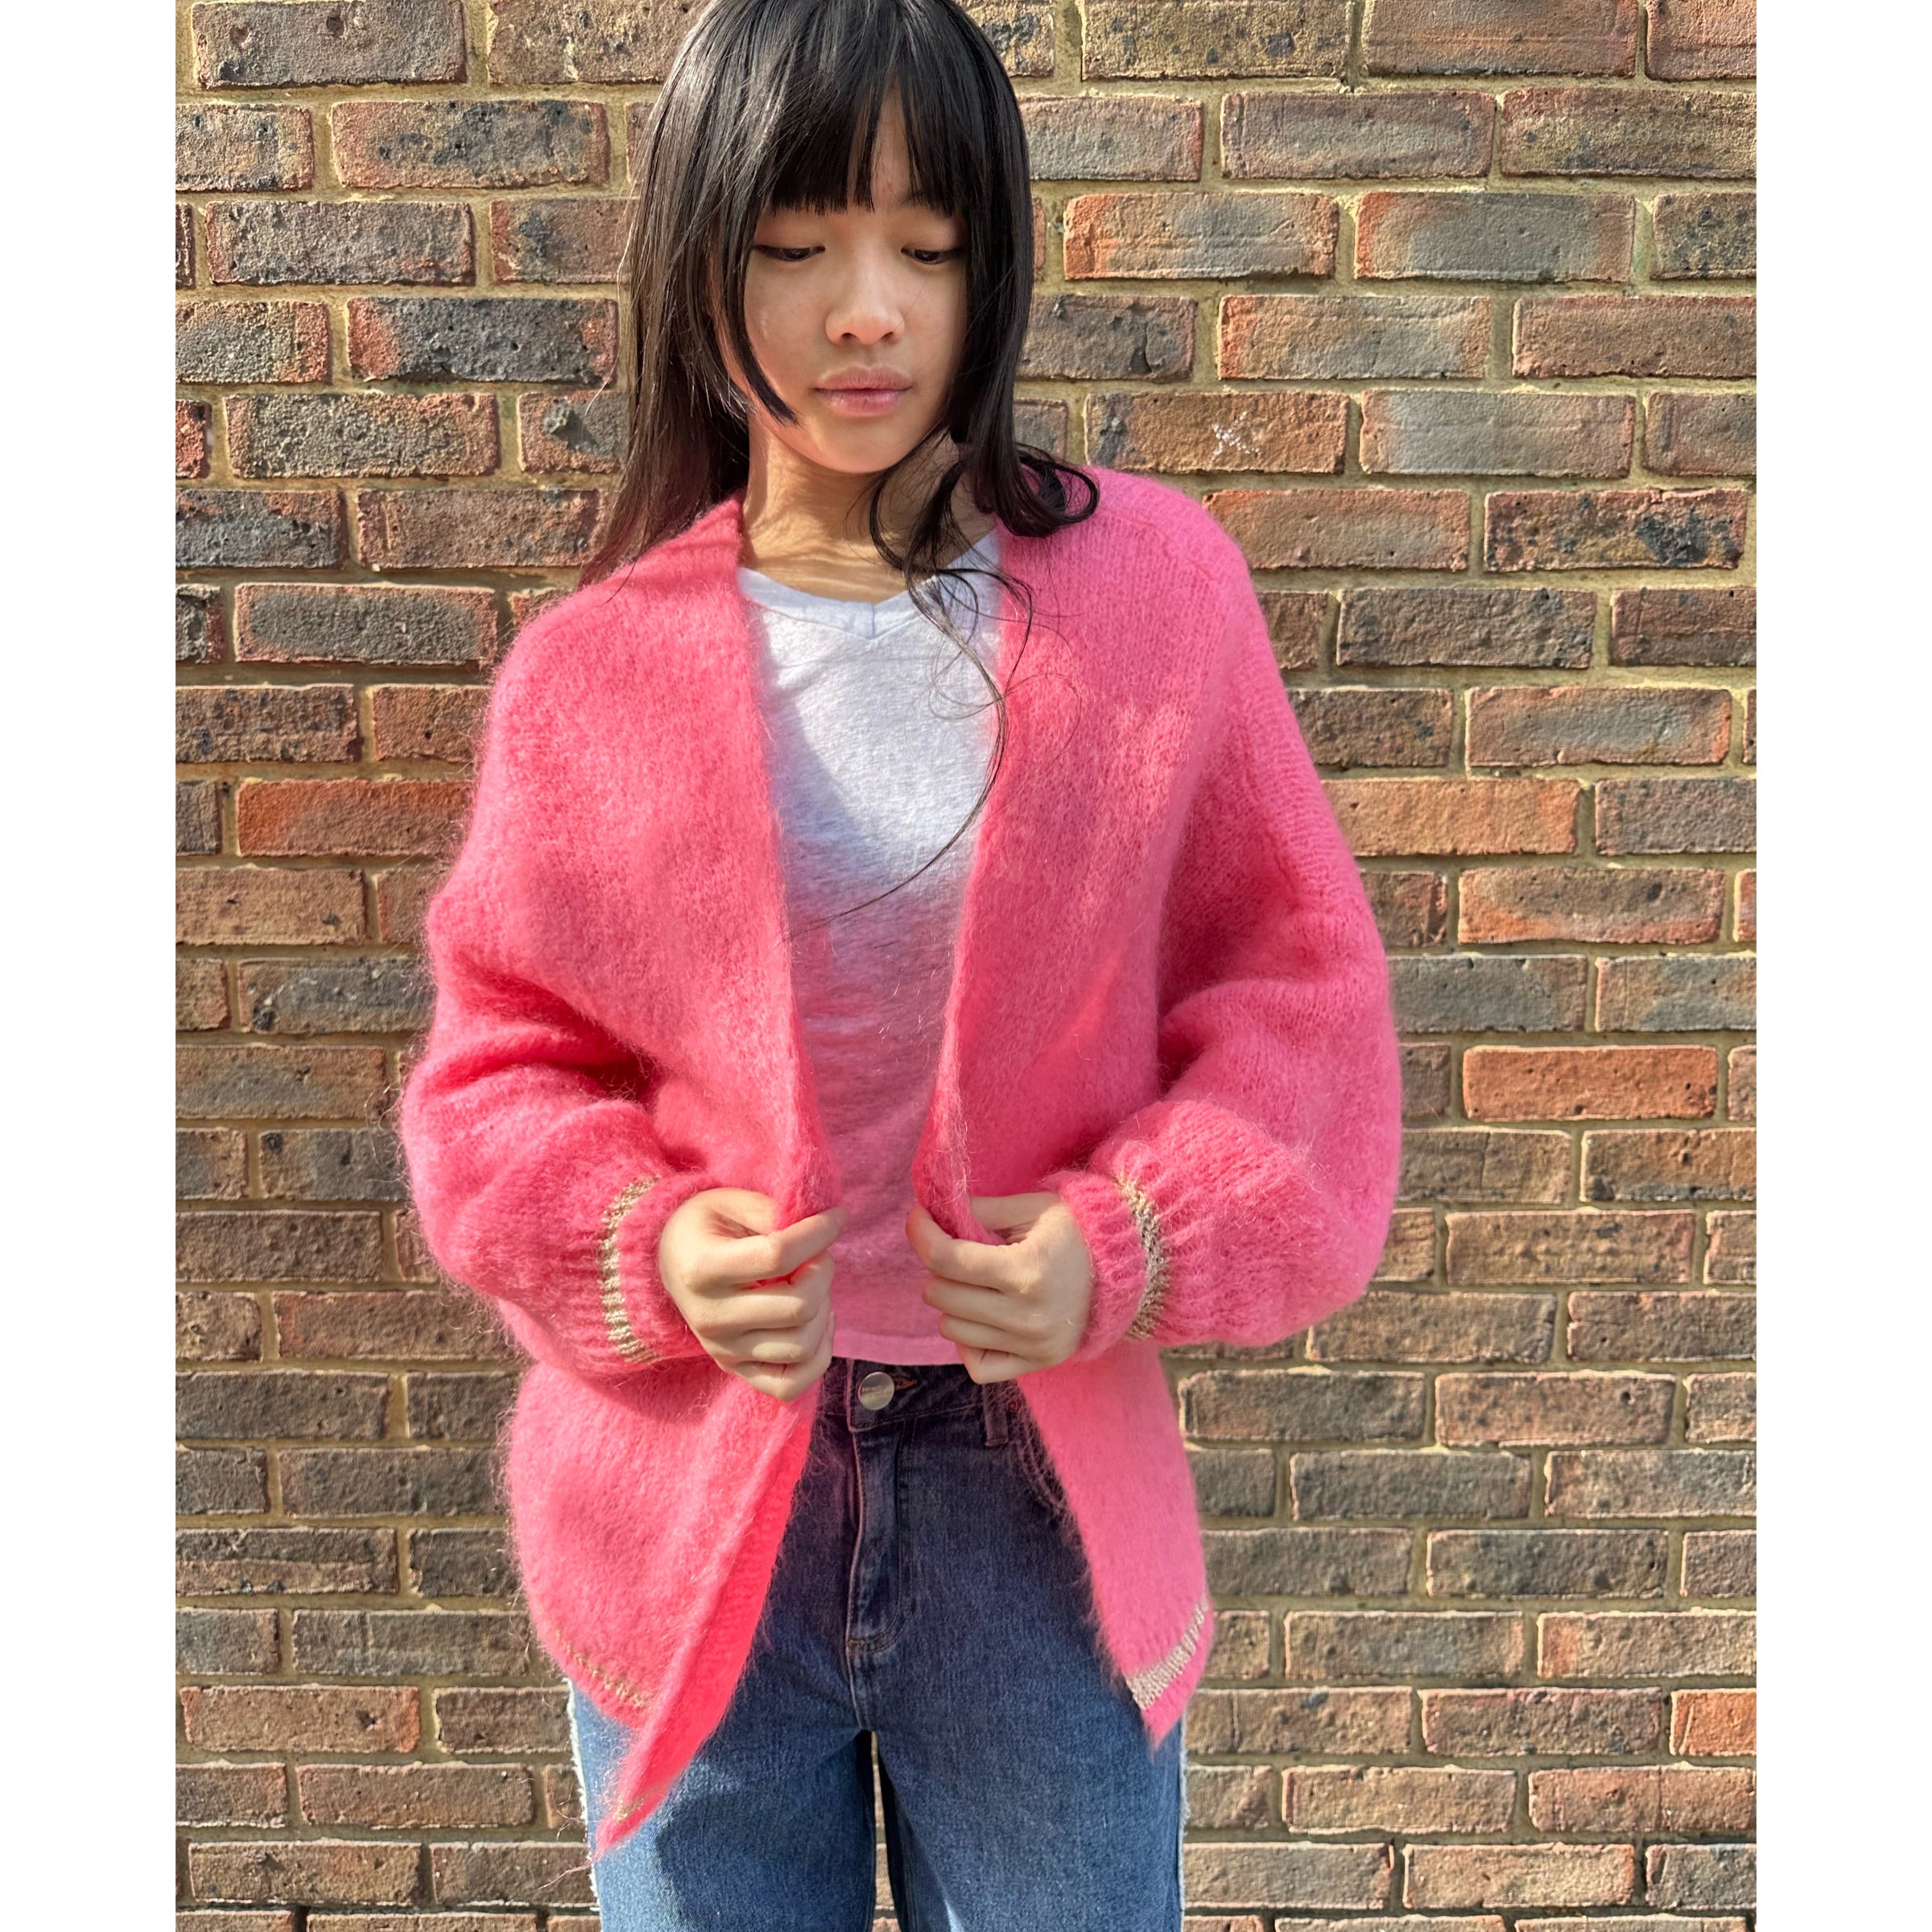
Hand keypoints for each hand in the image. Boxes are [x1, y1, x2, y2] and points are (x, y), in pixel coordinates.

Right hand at [656, 1190, 844, 1402]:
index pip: (778, 1255)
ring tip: (812, 1287)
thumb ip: (773, 1212)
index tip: (836, 1217)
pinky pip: (791, 1384)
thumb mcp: (729, 1201)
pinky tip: (814, 1323)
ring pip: (802, 1345)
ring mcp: (723, 1350)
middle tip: (817, 1256)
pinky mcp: (735, 1369)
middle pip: (799, 1306)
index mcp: (703, 1268)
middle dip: (824, 1272)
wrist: (669, 1262)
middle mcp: (711, 1317)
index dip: (819, 1233)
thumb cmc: (704, 1227)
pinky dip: (817, 1355)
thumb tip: (824, 1226)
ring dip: (824, 1310)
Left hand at [909, 1191, 1093, 1383]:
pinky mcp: (1038, 1363)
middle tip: (957, 1247)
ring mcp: (1033, 1344)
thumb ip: (981, 1211)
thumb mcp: (1032, 1207)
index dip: (921, 1233)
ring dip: (953, 1301)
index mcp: (1025, 1271)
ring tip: (976, 1281)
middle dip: (939, 1265)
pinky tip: (980, 1318)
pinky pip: (978, 1366)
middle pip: (942, 1294)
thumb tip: (935, 1211)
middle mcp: (1027, 1315)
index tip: (919, 1217)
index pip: (945, 1259)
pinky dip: (968, 1344)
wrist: (1131, 1268)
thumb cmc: (1078, 1230)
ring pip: (953, 1329)